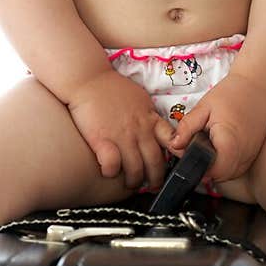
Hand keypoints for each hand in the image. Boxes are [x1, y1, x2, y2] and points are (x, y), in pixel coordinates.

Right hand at [67, 69, 176, 191]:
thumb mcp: (140, 99)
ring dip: (133, 181)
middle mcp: (140, 130)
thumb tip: (155, 127)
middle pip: (155, 163)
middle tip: (154, 186)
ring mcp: (122, 136)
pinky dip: (111, 173)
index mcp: (151, 119)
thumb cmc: (112, 87)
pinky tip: (109, 172)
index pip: (172, 142)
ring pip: (135, 169)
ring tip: (130, 184)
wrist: (88, 79)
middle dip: (156, 179)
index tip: (175, 167)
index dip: (176, 157)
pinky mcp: (102, 140)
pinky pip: (112, 165)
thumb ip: (149, 115)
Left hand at [166, 74, 265, 185]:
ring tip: (209, 145)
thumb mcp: (204, 107)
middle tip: (196, 147)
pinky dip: (226, 162)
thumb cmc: (232, 94)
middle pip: (220, 176)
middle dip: (205, 168)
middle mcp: (243, 154)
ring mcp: (250, 155)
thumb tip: (174, 145)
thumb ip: (187, 127)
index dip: (197, 168)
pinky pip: (237, 167)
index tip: (189, 154)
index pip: (213, 172)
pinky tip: (220, 147)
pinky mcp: (253, 154)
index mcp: (230, 143)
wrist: (258, 86)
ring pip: (229, 174)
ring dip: (216, 167)